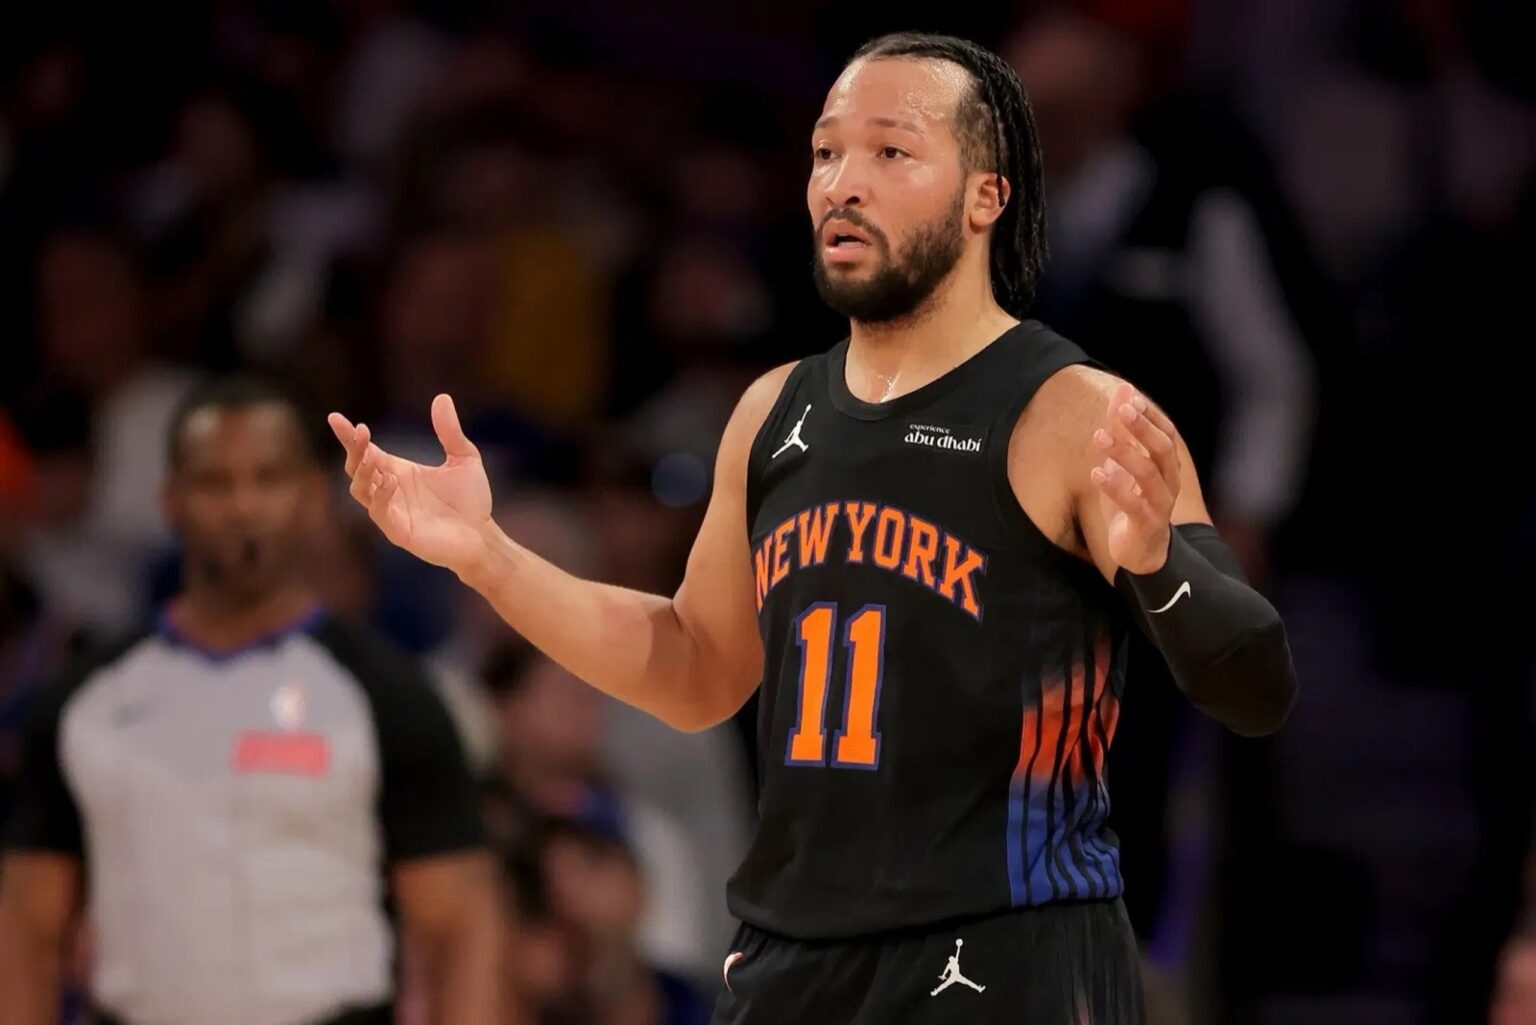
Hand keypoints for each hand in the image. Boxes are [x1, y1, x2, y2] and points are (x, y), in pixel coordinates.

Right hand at [328, 394, 493, 573]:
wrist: (483, 535)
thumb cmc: (471, 500)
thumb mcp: (463, 458)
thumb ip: (450, 431)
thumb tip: (441, 397)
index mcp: (398, 471)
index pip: (366, 452)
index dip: (349, 437)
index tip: (335, 418)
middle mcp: (389, 490)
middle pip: (357, 469)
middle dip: (354, 450)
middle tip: (360, 431)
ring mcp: (392, 511)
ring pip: (361, 491)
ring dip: (362, 473)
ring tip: (372, 457)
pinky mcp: (399, 531)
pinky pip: (380, 513)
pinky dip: (381, 496)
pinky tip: (390, 481)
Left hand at [1089, 383, 1180, 574]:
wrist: (1140, 552)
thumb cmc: (1132, 503)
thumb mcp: (1123, 465)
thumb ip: (1123, 432)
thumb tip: (1123, 391)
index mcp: (1166, 465)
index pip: (1165, 433)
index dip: (1149, 415)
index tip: (1129, 396)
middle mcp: (1168, 482)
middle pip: (1162, 449)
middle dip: (1142, 428)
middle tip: (1121, 409)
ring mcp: (1160, 504)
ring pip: (1148, 475)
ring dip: (1124, 454)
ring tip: (1100, 437)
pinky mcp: (1146, 525)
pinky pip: (1133, 505)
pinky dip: (1115, 488)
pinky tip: (1097, 474)